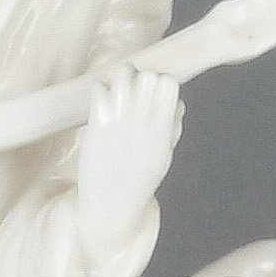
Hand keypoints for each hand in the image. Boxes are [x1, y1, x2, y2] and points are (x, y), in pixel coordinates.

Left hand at [71, 64, 185, 251]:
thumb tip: (177, 104)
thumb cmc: (139, 179)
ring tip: (117, 92)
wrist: (111, 203)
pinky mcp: (98, 124)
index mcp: (162, 128)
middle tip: (133, 91)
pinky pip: (100, 89)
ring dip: (121, 77)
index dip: (161, 81)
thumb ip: (172, 127)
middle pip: (148, 74)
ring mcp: (120, 120)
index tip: (153, 94)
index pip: (169, 83)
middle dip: (141, 76)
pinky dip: (100, 92)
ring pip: (123, 73)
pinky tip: (101, 107)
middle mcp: (143, 121)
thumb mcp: (164, 155)